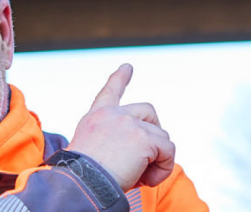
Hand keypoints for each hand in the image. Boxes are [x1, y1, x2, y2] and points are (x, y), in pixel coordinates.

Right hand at [67, 64, 174, 190]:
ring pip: (161, 137)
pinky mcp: (143, 139)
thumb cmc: (83, 177)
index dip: (120, 78)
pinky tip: (147, 180)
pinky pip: (168, 151)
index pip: (110, 91)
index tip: (128, 67)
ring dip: (157, 159)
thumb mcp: (89, 150)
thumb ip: (109, 141)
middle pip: (148, 112)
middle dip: (154, 132)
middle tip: (148, 158)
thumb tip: (136, 151)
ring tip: (140, 177)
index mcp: (96, 116)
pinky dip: (163, 168)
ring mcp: (129, 124)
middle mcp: (113, 114)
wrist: (82, 184)